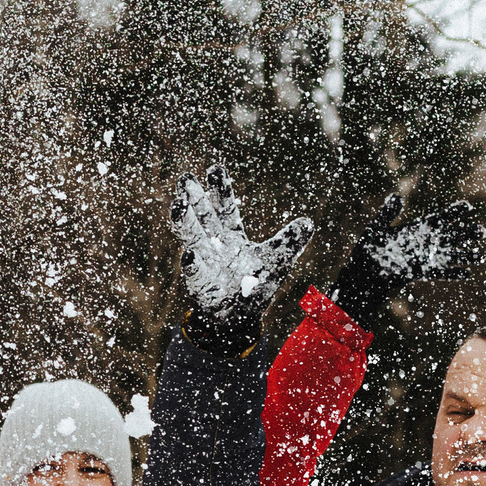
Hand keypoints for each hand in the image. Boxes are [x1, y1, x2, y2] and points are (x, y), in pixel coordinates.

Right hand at [169, 162, 313, 353]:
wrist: (240, 318)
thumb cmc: (256, 286)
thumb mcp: (278, 260)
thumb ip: (290, 241)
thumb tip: (308, 223)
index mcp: (231, 235)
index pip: (225, 208)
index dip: (220, 189)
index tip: (214, 168)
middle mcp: (214, 245)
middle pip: (202, 217)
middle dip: (193, 199)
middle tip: (185, 178)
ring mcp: (205, 264)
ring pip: (191, 239)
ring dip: (183, 222)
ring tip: (177, 204)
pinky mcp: (202, 286)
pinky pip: (195, 275)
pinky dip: (192, 265)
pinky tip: (189, 255)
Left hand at [331, 192, 485, 315]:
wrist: (363, 275)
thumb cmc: (368, 250)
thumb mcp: (377, 228)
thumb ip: (388, 213)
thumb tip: (397, 196)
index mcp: (417, 228)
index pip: (440, 217)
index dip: (454, 212)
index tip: (467, 207)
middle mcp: (424, 242)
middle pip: (451, 236)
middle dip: (467, 233)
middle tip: (482, 232)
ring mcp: (424, 258)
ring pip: (450, 255)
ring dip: (465, 254)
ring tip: (481, 254)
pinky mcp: (421, 273)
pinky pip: (440, 273)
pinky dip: (453, 273)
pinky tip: (467, 274)